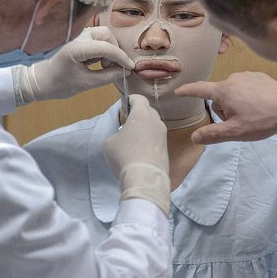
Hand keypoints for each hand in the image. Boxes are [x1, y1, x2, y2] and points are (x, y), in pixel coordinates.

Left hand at [16, 26, 133, 103]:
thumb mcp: (85, 83)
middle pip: (106, 35)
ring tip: (104, 67)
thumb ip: (108, 76)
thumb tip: (125, 71)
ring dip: (109, 49)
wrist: (39, 81)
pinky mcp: (78, 38)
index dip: (121, 57)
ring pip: (102, 35)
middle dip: (114, 51)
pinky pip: (97, 39)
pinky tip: (99, 62)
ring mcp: (77, 35)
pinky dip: (103, 49)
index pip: (106, 47)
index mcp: (76, 47)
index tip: (130, 68)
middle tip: (112, 69)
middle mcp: (77, 36)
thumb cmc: (59, 84)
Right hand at [104, 94, 169, 213]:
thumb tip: (124, 136)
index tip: (125, 107)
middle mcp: (156, 121)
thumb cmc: (123, 155)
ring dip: (145, 129)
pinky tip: (140, 152)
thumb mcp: (109, 141)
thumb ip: (117, 133)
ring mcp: (163, 135)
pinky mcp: (166, 149)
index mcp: (142, 114)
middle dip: (138, 114)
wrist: (144, 178)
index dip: (131, 100)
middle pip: (148, 111)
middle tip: (128, 125)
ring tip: (134, 140)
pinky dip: (149, 141)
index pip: (139, 98)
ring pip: (153, 125)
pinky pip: (156, 139)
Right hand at [175, 71, 276, 143]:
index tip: (178, 91)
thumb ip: (212, 134)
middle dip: (223, 109)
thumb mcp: (235, 132)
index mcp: (223, 91)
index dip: (187, 91)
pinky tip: (260, 106)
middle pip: (218, 95)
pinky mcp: (259, 76)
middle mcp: (232, 79)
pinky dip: (248, 96)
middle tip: (238, 122)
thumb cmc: (262, 119)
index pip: (199, 90)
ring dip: (236, 103)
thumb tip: (194, 137)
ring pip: (232, 91)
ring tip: (252, 115)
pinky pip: (246, 87)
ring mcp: (247, 76)